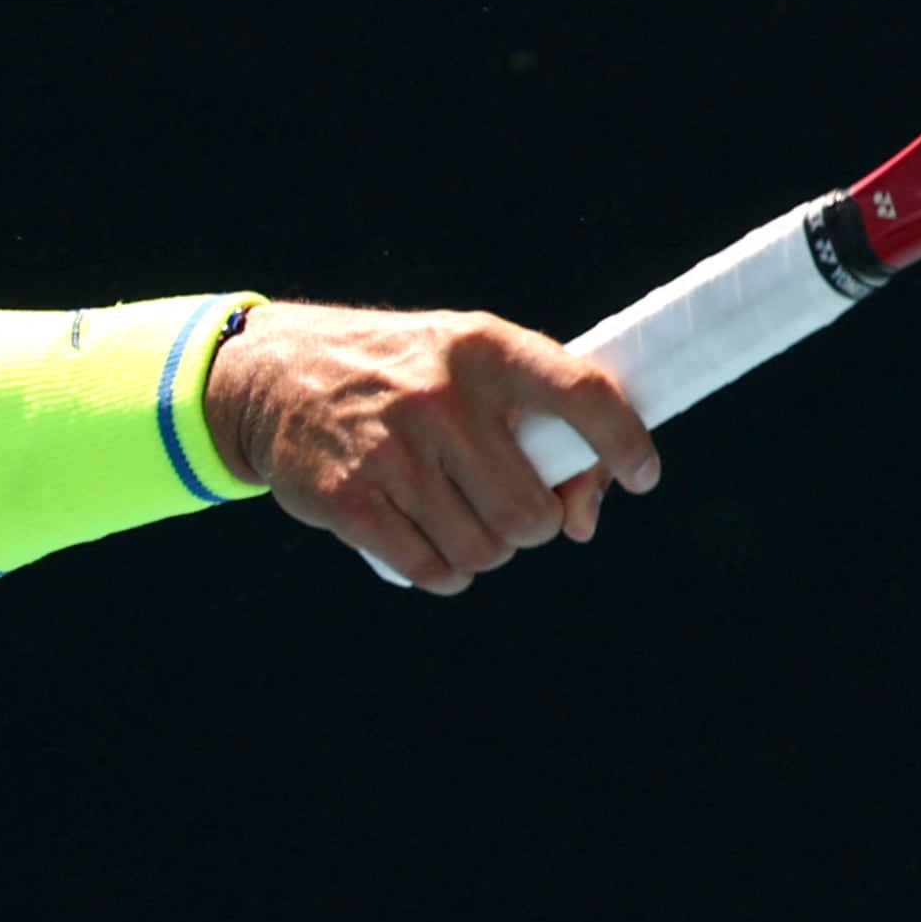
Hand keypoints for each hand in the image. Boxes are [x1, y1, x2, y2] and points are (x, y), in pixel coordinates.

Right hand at [202, 303, 659, 594]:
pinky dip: (443, 573)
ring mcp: (392, 450)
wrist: (277, 376)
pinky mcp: (350, 499)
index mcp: (483, 348)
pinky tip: (429, 546)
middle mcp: (441, 396)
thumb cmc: (402, 377)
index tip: (643, 474)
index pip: (582, 393)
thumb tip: (585, 517)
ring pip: (484, 550)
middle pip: (531, 512)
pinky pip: (431, 571)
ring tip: (458, 519)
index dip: (624, 441)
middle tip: (507, 508)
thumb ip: (540, 426)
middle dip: (532, 525)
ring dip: (483, 552)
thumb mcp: (467, 367)